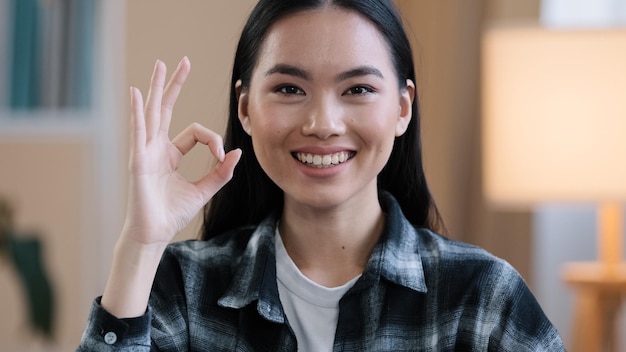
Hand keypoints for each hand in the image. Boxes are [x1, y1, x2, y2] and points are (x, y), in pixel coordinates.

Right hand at [123, 57, 240, 246]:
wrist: (154, 234)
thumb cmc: (172, 213)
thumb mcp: (204, 190)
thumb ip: (220, 172)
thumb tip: (237, 153)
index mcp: (170, 154)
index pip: (195, 132)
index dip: (213, 140)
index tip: (222, 156)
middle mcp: (156, 148)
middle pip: (166, 108)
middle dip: (175, 84)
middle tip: (183, 61)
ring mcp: (145, 151)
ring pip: (153, 112)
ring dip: (157, 87)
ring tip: (160, 64)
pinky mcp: (139, 160)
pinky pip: (138, 131)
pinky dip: (137, 112)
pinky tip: (136, 93)